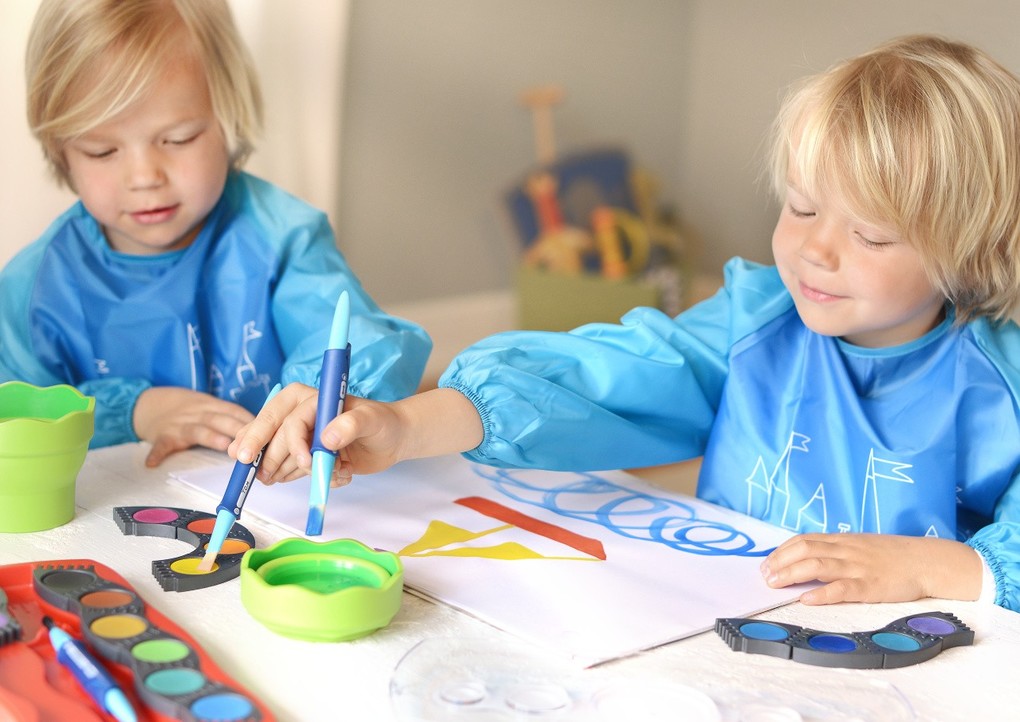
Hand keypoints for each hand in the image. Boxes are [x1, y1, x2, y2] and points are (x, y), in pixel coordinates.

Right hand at [133, 387, 254, 466]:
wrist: (150, 404)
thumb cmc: (188, 410)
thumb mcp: (209, 407)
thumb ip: (230, 418)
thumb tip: (262, 432)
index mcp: (212, 406)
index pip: (234, 411)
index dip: (250, 421)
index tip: (267, 432)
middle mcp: (198, 414)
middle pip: (220, 420)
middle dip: (237, 430)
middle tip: (254, 442)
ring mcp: (180, 425)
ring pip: (197, 430)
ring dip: (211, 437)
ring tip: (225, 446)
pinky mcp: (162, 436)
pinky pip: (160, 445)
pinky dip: (157, 453)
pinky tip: (153, 464)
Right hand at [230, 386, 482, 487]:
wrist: (393, 439)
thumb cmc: (383, 421)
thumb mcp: (371, 419)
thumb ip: (351, 424)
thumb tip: (326, 439)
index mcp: (310, 400)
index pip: (286, 420)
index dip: (274, 439)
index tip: (281, 460)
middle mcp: (301, 418)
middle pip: (274, 439)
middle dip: (271, 459)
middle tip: (266, 478)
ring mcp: (303, 439)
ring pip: (281, 458)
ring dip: (299, 473)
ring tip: (337, 471)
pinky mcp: (309, 457)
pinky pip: (296, 472)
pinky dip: (313, 480)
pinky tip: (340, 475)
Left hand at [760, 533, 982, 604]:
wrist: (927, 561)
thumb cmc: (893, 555)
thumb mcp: (861, 545)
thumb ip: (837, 550)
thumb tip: (808, 558)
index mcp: (843, 540)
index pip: (804, 540)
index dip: (782, 551)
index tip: (766, 562)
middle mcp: (846, 550)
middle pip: (805, 550)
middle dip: (780, 562)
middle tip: (764, 575)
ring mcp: (858, 567)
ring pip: (817, 566)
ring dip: (791, 574)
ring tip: (775, 584)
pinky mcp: (870, 586)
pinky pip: (841, 588)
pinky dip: (821, 593)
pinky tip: (806, 598)